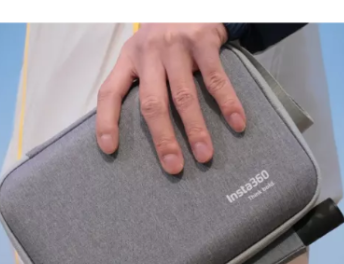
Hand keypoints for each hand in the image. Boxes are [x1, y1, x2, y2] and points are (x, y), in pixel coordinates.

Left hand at [96, 23, 246, 174]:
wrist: (189, 0)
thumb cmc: (165, 36)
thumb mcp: (143, 52)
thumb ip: (140, 81)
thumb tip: (146, 130)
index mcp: (129, 59)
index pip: (110, 93)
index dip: (107, 122)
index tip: (109, 149)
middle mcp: (148, 53)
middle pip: (152, 104)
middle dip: (163, 139)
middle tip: (173, 167)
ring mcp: (175, 46)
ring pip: (184, 96)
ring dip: (196, 129)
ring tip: (204, 156)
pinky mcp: (202, 40)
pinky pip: (215, 79)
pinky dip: (227, 103)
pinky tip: (237, 124)